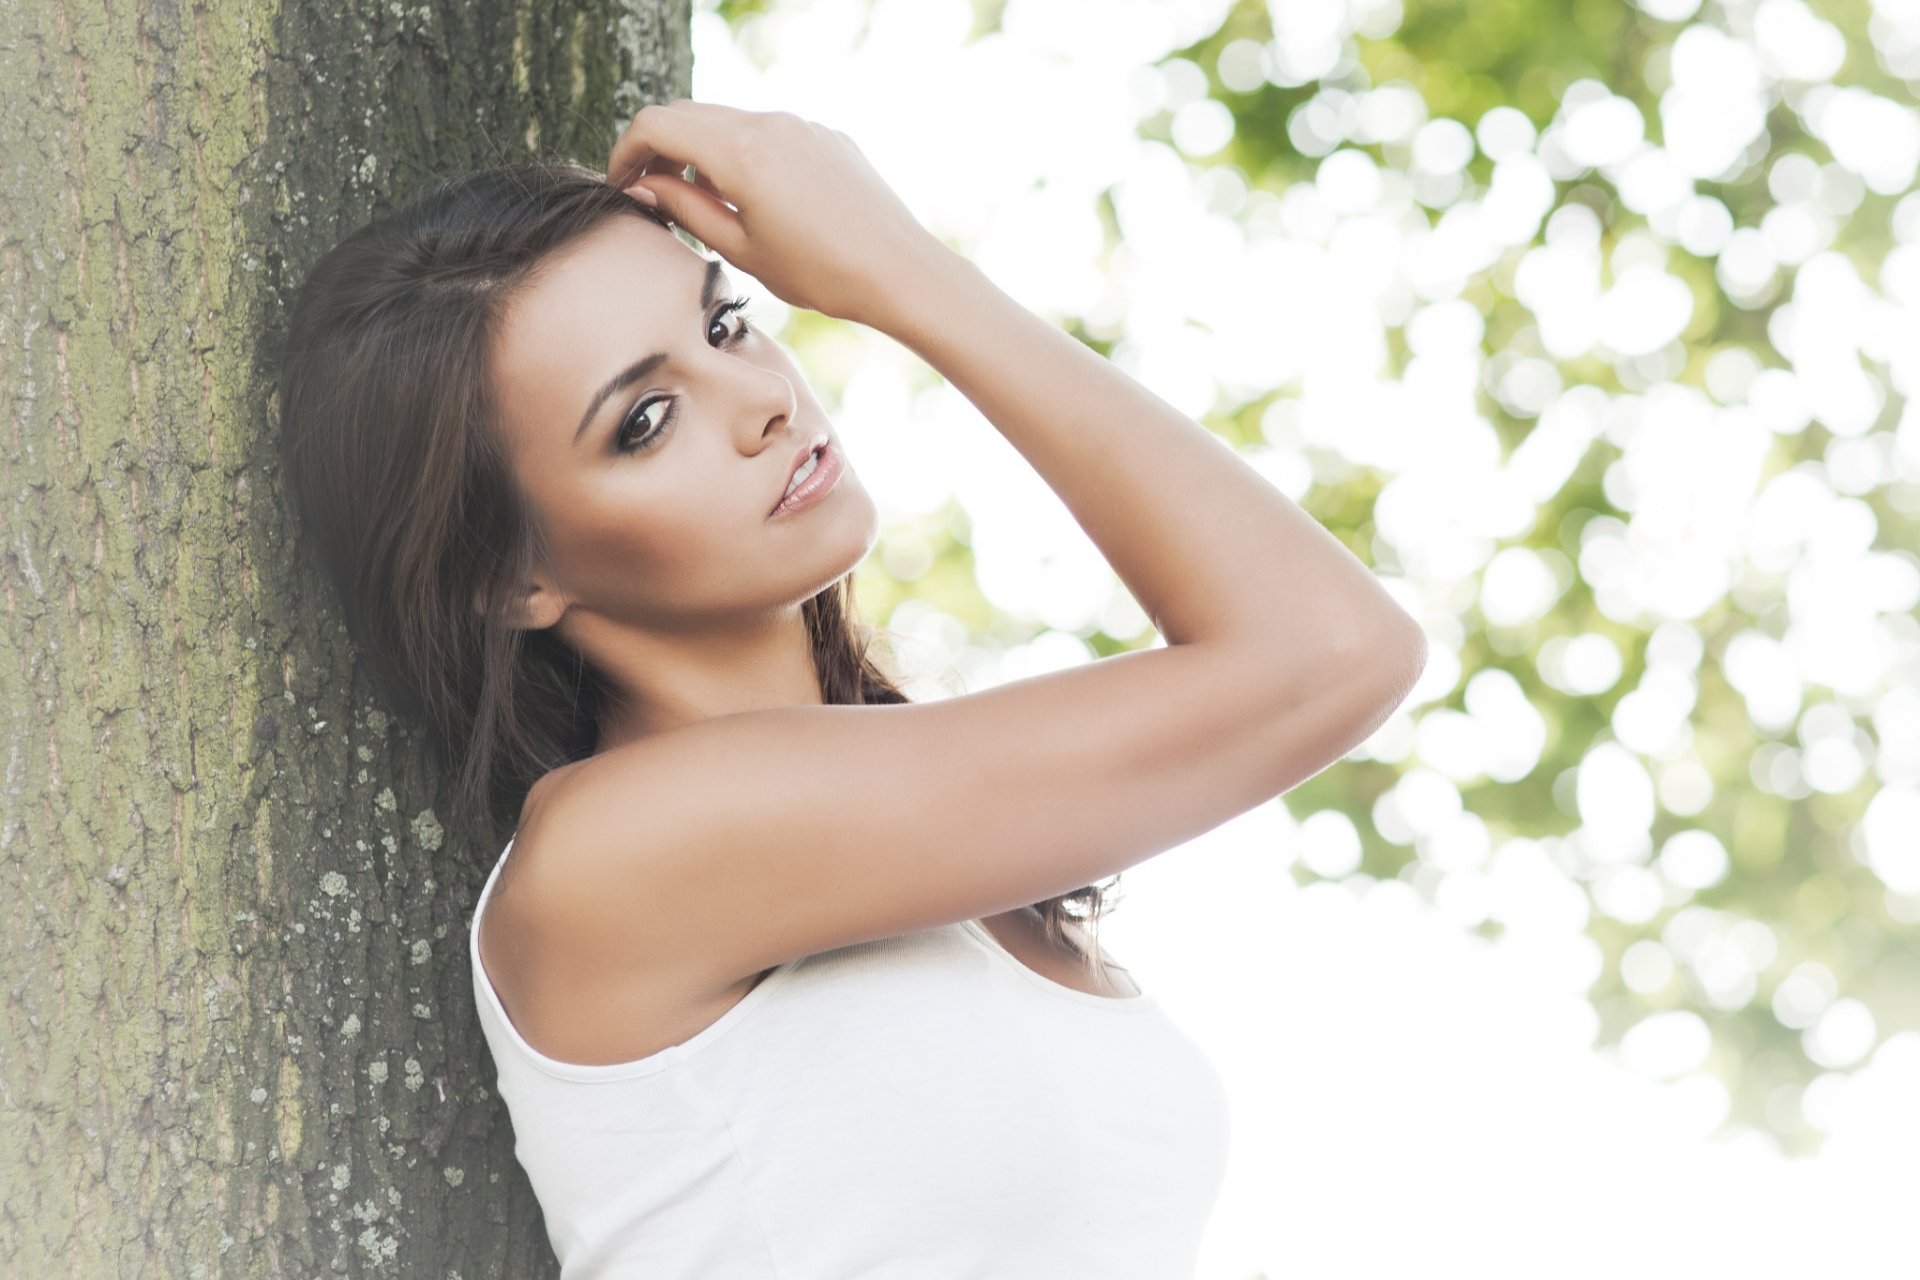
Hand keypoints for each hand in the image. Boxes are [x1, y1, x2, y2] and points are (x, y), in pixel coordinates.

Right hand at [606, 100, 942, 329]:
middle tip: (651, 195)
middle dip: (659, 149)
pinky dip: (742, 154)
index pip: (656, 126)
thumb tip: (644, 187)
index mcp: (740, 152)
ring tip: (703, 204)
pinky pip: (768, 132)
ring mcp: (801, 124)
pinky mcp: (825, 135)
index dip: (626, 154)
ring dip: (701, 151)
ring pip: (728, 121)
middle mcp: (770, 123)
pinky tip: (753, 200)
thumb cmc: (822, 273)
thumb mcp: (741, 249)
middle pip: (688, 114)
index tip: (622, 187)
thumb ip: (685, 210)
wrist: (901, 272)